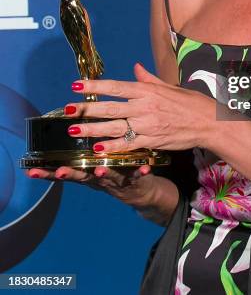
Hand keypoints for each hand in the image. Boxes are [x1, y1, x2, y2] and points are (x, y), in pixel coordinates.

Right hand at [25, 164, 158, 207]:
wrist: (141, 192)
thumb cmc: (112, 172)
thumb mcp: (92, 164)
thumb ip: (79, 151)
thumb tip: (62, 131)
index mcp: (88, 171)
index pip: (65, 171)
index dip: (48, 172)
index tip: (31, 171)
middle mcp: (99, 177)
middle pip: (83, 176)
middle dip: (71, 174)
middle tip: (61, 171)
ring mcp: (117, 179)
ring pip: (108, 176)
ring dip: (103, 173)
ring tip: (99, 169)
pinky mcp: (136, 180)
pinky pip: (138, 175)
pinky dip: (140, 172)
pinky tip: (145, 168)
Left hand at [65, 63, 216, 154]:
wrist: (209, 123)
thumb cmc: (191, 103)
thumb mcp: (169, 86)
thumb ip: (149, 79)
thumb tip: (135, 67)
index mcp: (148, 91)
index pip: (116, 86)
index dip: (95, 86)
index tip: (77, 85)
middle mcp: (145, 106)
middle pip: (110, 108)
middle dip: (86, 110)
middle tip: (66, 111)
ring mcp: (148, 125)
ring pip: (115, 127)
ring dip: (93, 130)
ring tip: (74, 131)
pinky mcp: (152, 141)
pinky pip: (129, 145)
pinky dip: (113, 147)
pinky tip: (98, 149)